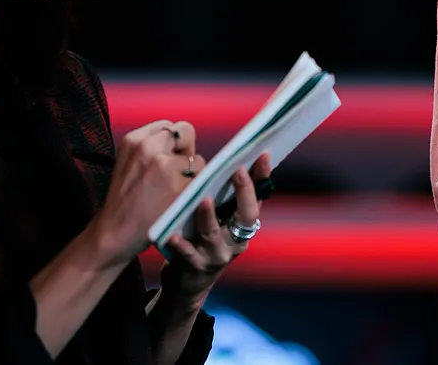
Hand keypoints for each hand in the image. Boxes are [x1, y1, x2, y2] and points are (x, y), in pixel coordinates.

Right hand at [92, 120, 198, 263]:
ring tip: (176, 191)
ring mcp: (163, 164)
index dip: (174, 143)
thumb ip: (152, 150)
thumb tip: (182, 147)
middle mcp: (148, 146)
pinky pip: (201, 179)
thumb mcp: (130, 163)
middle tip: (178, 174)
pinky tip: (181, 200)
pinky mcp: (177, 184)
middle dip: (187, 151)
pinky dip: (195, 190)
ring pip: (197, 159)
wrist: (114, 233)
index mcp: (134, 139)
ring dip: (193, 174)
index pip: (169, 126)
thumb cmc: (124, 202)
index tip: (170, 159)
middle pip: (186, 132)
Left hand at [160, 152, 271, 308]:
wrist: (189, 284)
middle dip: (244, 192)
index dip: (262, 176)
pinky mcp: (195, 268)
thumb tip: (229, 158)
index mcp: (243, 225)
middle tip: (237, 170)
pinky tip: (173, 235)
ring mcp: (217, 255)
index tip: (263, 154)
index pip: (258, 197)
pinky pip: (188, 255)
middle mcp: (236, 241)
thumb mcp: (221, 221)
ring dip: (209, 217)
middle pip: (246, 216)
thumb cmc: (204, 241)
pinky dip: (181, 245)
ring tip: (204, 200)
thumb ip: (225, 197)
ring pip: (215, 235)